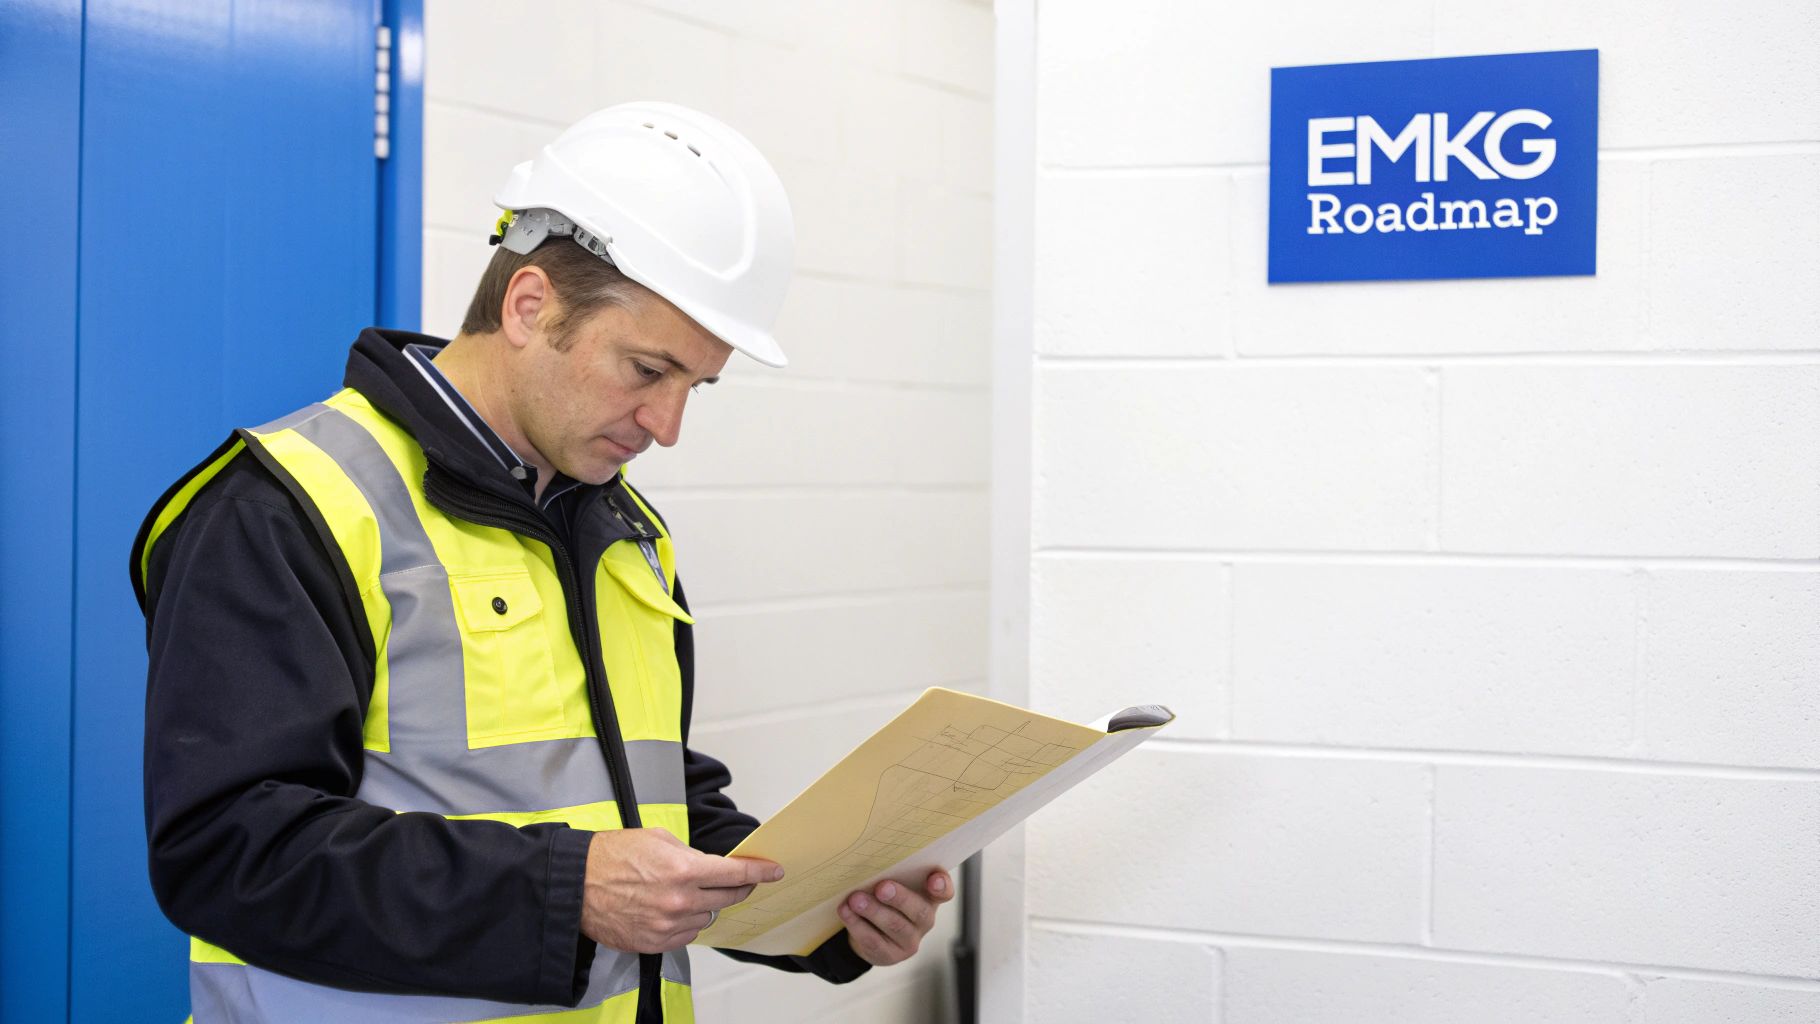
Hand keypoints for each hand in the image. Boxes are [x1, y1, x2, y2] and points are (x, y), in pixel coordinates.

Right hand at [581, 828, 780, 952]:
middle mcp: (680, 901)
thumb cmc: (612, 856)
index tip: (774, 872)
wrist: (577, 884)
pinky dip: (686, 923)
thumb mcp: (658, 839)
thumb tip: (711, 866)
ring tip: (684, 893)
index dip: (759, 872)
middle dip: (738, 889)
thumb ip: (691, 854)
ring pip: (707, 919)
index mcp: (684, 870)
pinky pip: (686, 936)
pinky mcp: (655, 943)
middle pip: (727, 899)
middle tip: (739, 882)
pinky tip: (671, 910)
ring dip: (705, 907)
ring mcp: (668, 925)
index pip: (735, 875)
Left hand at [839, 869, 953, 965]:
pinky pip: (874, 941)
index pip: (945, 892)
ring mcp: (909, 941)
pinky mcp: (890, 955)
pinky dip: (857, 925)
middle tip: (882, 887)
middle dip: (900, 898)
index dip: (942, 886)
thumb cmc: (884, 900)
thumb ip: (892, 874)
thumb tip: (873, 861)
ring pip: (895, 926)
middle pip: (919, 911)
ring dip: (874, 911)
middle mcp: (924, 921)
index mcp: (929, 898)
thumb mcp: (893, 885)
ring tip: (856, 899)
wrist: (869, 932)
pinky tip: (846, 912)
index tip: (933, 878)